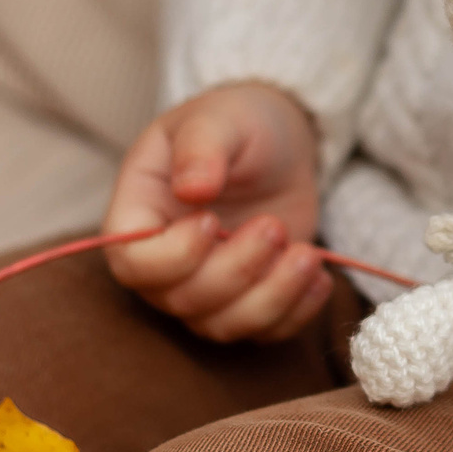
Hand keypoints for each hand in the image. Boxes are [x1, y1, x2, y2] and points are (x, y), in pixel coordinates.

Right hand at [103, 81, 330, 341]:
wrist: (279, 141)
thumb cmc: (237, 121)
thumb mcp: (218, 119)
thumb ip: (201, 149)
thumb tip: (192, 190)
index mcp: (139, 212)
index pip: (132, 262)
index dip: (171, 257)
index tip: (211, 221)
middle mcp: (164, 261)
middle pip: (182, 300)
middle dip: (235, 271)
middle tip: (273, 226)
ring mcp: (207, 286)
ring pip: (223, 325)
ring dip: (270, 299)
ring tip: (307, 255)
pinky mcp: (250, 298)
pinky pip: (264, 332)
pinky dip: (295, 313)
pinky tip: (320, 277)